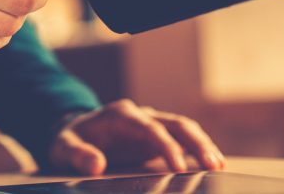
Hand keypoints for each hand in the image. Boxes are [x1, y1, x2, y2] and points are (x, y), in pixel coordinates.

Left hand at [49, 100, 225, 175]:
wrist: (73, 133)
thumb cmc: (70, 141)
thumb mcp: (63, 148)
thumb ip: (78, 155)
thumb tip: (97, 164)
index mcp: (120, 115)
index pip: (149, 128)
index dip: (166, 147)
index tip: (178, 167)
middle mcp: (139, 115)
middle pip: (175, 123)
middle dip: (196, 143)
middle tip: (213, 165)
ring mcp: (150, 123)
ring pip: (183, 128)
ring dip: (202, 144)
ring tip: (219, 166)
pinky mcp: (156, 135)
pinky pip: (182, 139)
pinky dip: (198, 148)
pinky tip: (212, 163)